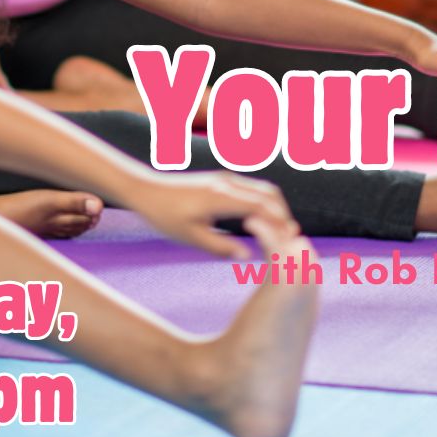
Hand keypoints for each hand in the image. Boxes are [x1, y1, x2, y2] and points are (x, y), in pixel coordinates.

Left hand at [121, 171, 297, 259]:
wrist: (144, 189)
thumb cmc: (164, 216)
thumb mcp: (190, 237)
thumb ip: (219, 246)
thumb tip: (247, 257)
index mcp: (220, 197)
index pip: (261, 207)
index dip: (279, 224)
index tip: (290, 243)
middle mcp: (227, 183)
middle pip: (269, 194)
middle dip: (284, 215)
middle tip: (293, 240)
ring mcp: (225, 178)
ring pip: (262, 189)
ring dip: (276, 208)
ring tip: (282, 232)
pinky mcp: (221, 179)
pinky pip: (252, 188)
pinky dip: (265, 203)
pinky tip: (264, 222)